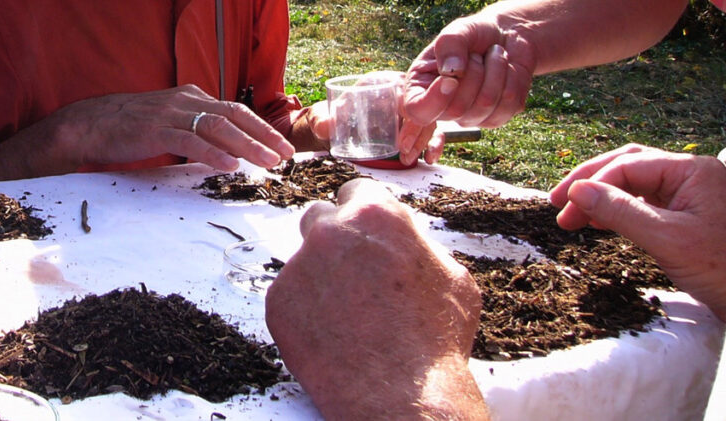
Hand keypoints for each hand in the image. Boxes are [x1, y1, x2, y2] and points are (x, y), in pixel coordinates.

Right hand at [0, 85, 294, 181]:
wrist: (88, 125)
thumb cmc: (129, 130)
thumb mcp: (168, 125)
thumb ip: (194, 133)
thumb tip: (224, 153)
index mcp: (190, 96)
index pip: (235, 110)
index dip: (261, 128)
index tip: (281, 147)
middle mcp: (185, 99)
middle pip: (234, 115)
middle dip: (263, 136)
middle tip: (285, 156)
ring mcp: (170, 113)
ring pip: (218, 126)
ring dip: (247, 145)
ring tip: (267, 162)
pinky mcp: (155, 130)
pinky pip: (191, 140)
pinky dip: (214, 153)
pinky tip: (231, 165)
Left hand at [265, 178, 486, 419]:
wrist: (401, 395)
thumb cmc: (436, 339)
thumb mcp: (451, 276)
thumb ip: (417, 245)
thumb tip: (404, 238)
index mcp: (375, 214)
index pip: (355, 191)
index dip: (363, 213)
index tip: (365, 232)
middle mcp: (329, 232)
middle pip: (319, 218)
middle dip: (334, 239)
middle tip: (353, 274)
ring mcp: (298, 266)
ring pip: (304, 261)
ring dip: (320, 278)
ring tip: (349, 316)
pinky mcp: (277, 302)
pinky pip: (290, 297)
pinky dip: (305, 312)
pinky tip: (332, 336)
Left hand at [304, 71, 439, 165]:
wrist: (336, 128)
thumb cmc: (332, 118)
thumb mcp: (325, 119)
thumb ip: (322, 122)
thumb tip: (325, 126)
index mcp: (380, 83)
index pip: (403, 90)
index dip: (408, 110)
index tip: (401, 134)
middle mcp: (398, 92)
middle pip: (420, 106)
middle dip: (417, 130)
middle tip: (404, 151)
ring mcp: (408, 108)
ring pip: (429, 119)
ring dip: (425, 140)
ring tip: (409, 158)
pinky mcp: (413, 124)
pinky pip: (431, 130)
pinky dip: (434, 143)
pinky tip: (430, 158)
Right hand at [400, 15, 535, 159]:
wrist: (506, 36)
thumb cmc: (474, 35)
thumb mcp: (457, 32)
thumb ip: (449, 45)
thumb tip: (452, 72)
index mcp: (421, 90)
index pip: (418, 112)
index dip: (434, 100)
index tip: (451, 79)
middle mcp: (443, 109)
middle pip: (456, 109)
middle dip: (474, 73)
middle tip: (477, 54)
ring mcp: (469, 118)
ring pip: (485, 105)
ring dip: (495, 70)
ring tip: (494, 55)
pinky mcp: (496, 118)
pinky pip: (508, 104)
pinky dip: (511, 78)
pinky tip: (506, 68)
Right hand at [550, 144, 725, 319]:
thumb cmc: (724, 268)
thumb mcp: (668, 239)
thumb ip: (620, 212)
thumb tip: (577, 191)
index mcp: (692, 170)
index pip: (629, 165)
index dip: (592, 184)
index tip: (564, 209)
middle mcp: (690, 176)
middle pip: (628, 166)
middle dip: (590, 183)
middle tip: (557, 204)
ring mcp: (689, 196)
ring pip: (633, 185)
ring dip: (601, 197)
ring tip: (572, 216)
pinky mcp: (686, 217)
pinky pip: (644, 204)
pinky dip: (617, 211)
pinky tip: (598, 222)